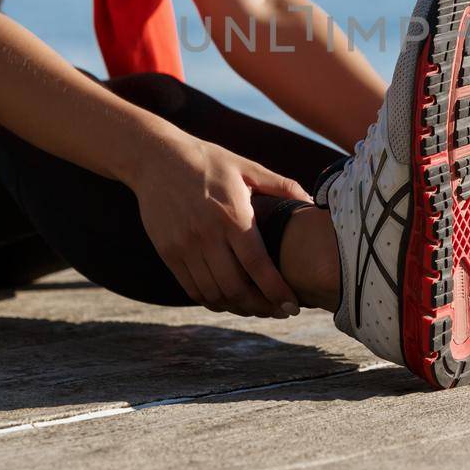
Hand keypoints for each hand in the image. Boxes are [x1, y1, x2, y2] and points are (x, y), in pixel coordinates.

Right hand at [134, 128, 308, 317]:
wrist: (157, 158)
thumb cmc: (208, 162)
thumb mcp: (247, 167)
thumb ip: (281, 185)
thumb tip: (312, 201)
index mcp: (233, 216)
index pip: (258, 265)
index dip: (277, 291)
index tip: (293, 305)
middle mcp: (207, 235)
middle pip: (236, 288)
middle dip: (261, 306)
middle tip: (278, 311)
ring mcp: (185, 246)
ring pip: (214, 293)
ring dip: (238, 307)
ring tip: (256, 307)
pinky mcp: (168, 253)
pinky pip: (192, 289)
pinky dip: (212, 301)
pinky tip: (227, 300)